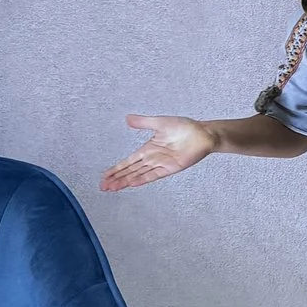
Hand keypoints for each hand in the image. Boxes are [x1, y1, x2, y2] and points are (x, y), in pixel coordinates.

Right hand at [102, 113, 217, 190]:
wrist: (203, 133)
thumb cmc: (185, 127)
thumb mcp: (160, 122)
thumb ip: (143, 122)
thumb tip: (127, 118)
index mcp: (148, 148)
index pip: (128, 161)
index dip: (116, 169)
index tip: (104, 176)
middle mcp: (153, 158)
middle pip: (130, 170)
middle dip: (116, 178)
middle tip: (103, 186)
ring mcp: (161, 164)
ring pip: (138, 174)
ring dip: (125, 181)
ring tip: (112, 188)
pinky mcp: (170, 168)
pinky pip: (154, 175)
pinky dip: (142, 179)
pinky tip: (132, 183)